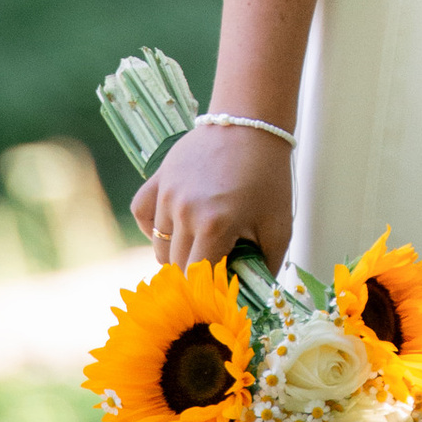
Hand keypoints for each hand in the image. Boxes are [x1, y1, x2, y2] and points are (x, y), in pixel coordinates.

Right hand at [133, 123, 293, 274]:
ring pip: (160, 245)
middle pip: (176, 266)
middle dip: (195, 274)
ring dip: (178, 252)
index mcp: (215, 226)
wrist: (252, 124)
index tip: (220, 288)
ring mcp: (168, 194)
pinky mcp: (159, 178)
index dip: (207, 290)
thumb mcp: (278, 225)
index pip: (197, 279)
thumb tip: (257, 297)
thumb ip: (267, 266)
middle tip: (216, 266)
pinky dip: (153, 227)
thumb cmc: (269, 176)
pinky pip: (143, 214)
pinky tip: (174, 227)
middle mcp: (184, 212)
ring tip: (201, 243)